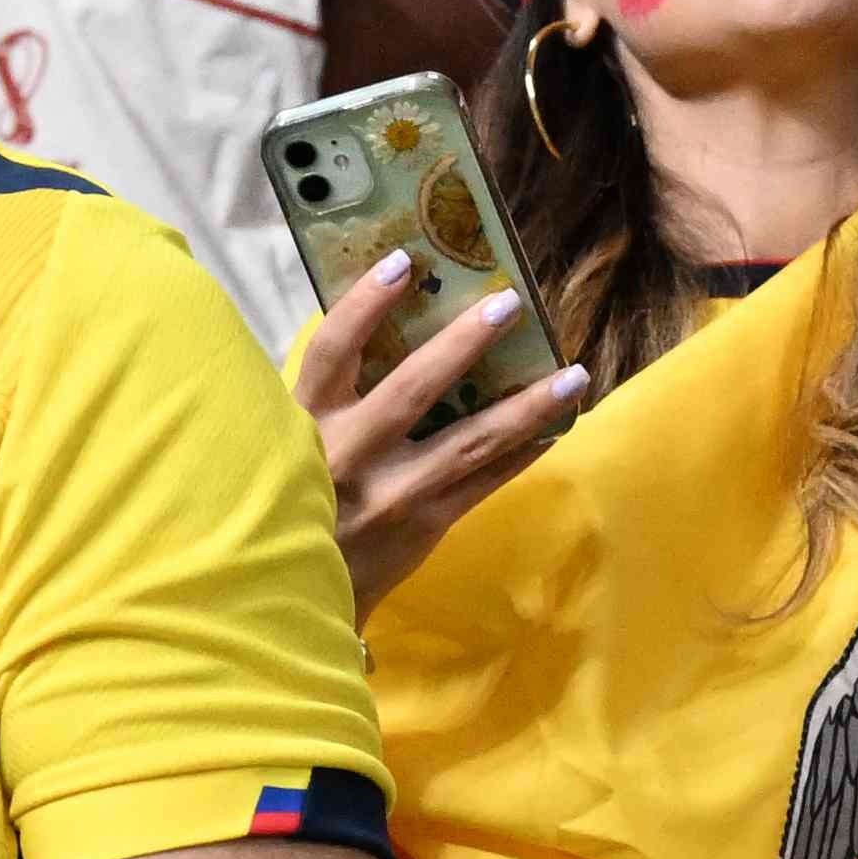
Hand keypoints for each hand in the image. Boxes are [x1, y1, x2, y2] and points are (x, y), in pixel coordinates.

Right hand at [292, 243, 588, 610]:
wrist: (288, 596)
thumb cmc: (290, 503)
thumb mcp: (284, 446)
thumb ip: (325, 399)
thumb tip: (379, 330)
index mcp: (305, 425)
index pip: (333, 351)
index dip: (365, 304)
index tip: (403, 262)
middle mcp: (350, 456)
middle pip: (413, 388)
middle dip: (464, 342)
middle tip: (509, 302)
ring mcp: (394, 494)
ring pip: (470, 440)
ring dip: (527, 405)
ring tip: (574, 374)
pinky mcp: (425, 526)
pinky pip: (485, 482)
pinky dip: (521, 451)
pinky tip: (555, 425)